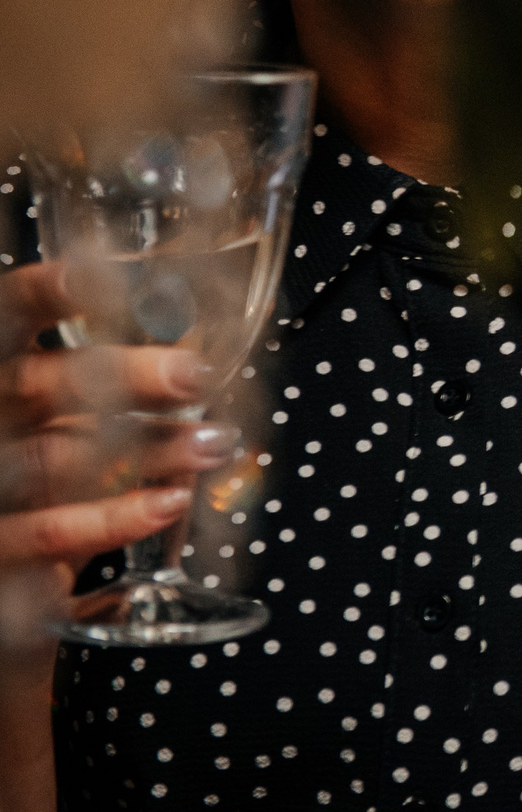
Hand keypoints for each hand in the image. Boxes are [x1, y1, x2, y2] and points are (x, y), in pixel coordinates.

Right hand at [0, 260, 237, 811]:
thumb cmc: (30, 485)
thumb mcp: (51, 425)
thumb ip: (100, 389)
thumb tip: (195, 347)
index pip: (8, 314)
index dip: (51, 292)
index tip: (113, 275)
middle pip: (39, 385)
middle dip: (126, 376)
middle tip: (197, 374)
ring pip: (54, 458)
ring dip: (144, 449)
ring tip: (212, 442)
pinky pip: (43, 536)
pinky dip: (112, 518)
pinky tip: (168, 502)